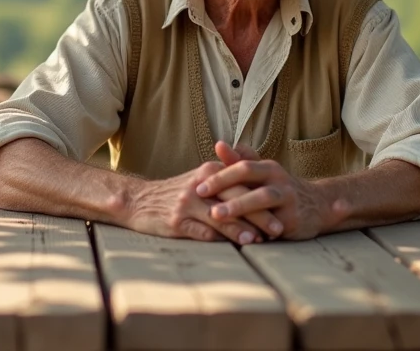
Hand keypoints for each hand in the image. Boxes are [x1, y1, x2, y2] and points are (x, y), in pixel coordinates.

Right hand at [123, 161, 265, 243]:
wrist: (138, 200)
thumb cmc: (176, 193)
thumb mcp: (201, 180)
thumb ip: (226, 182)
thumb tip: (257, 192)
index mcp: (209, 172)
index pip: (242, 183)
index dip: (262, 197)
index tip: (281, 210)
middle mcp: (199, 186)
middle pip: (235, 198)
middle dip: (259, 214)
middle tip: (278, 228)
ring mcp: (187, 203)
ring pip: (220, 216)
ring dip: (241, 229)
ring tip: (259, 240)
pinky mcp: (176, 221)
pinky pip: (202, 232)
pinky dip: (219, 239)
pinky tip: (232, 247)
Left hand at [196, 142, 335, 240]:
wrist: (319, 206)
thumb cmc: (281, 190)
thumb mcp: (264, 174)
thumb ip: (240, 161)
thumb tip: (219, 144)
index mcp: (268, 168)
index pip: (241, 166)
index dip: (220, 174)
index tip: (197, 185)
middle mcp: (278, 179)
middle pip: (249, 177)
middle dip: (224, 185)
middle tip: (200, 194)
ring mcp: (287, 198)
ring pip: (262, 198)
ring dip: (238, 205)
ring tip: (217, 215)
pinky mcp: (293, 219)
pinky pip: (272, 224)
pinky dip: (255, 229)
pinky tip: (236, 235)